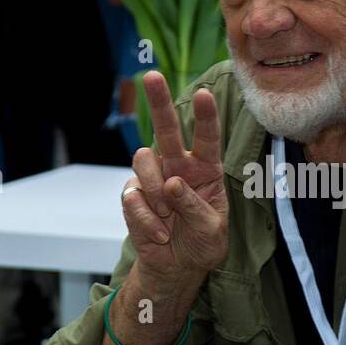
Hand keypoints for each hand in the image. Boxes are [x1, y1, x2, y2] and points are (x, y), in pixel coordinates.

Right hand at [121, 71, 227, 284]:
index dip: (206, 117)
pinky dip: (147, 220)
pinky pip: (133, 198)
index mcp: (206, 170)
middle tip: (152, 76)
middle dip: (158, 102)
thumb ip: (195, 206)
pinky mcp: (133, 196)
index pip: (207, 138)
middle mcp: (178, 167)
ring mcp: (153, 179)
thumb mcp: (212, 230)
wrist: (177, 268)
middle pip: (166, 129)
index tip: (204, 94)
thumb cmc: (202, 244)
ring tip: (169, 220)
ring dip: (157, 193)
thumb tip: (171, 184)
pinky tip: (159, 234)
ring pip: (144, 161)